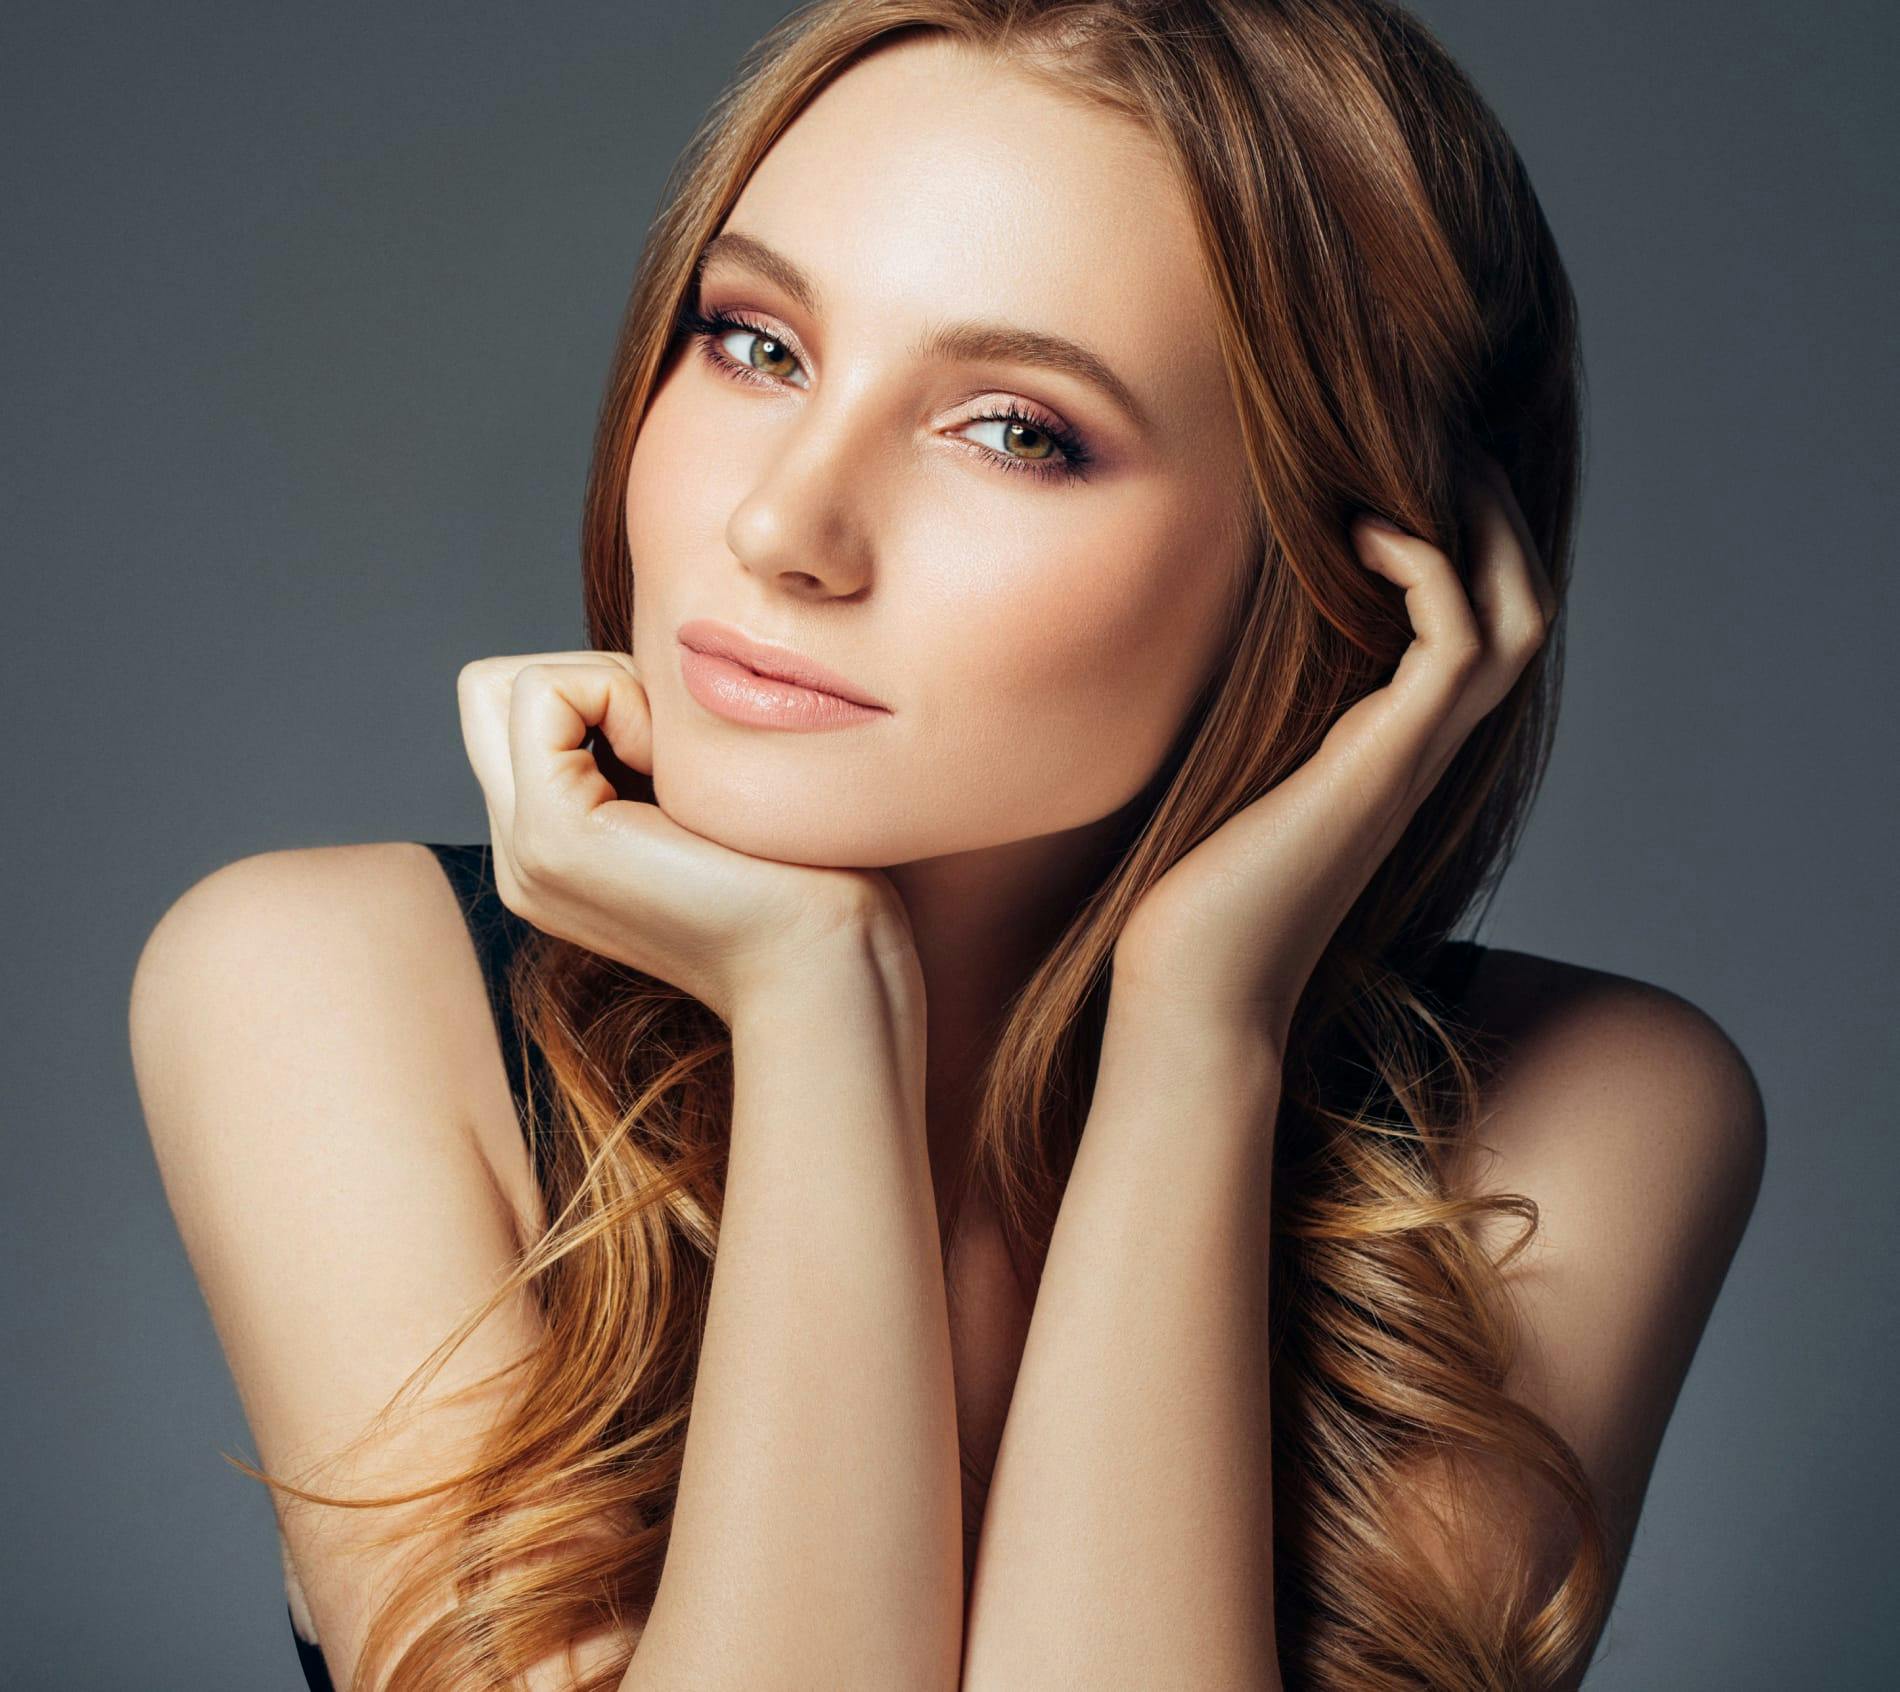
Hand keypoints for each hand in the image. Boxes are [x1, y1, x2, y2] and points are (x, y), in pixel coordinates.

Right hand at [456, 650, 916, 1025]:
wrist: (826, 964)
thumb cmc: (805, 876)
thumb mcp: (704, 796)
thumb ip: (647, 748)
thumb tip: (643, 668)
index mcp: (553, 849)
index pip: (518, 707)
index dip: (599, 688)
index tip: (682, 749)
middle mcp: (522, 856)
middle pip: (490, 692)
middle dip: (584, 677)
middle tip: (671, 742)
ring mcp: (526, 852)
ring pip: (505, 685)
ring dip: (605, 688)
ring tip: (678, 767)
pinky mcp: (552, 835)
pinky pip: (542, 692)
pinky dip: (618, 697)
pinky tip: (681, 775)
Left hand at [1110, 454, 1556, 1047]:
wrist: (1193, 990)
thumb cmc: (1192, 896)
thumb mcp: (1226, 774)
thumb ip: (1248, 718)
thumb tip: (1196, 641)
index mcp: (1388, 749)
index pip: (1475, 628)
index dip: (1467, 544)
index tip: (1406, 474)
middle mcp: (1417, 751)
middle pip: (1524, 608)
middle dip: (1497, 519)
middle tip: (1442, 445)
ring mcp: (1410, 759)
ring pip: (1517, 617)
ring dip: (1481, 528)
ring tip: (1417, 467)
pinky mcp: (1384, 765)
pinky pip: (1457, 640)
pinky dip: (1428, 568)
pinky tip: (1361, 533)